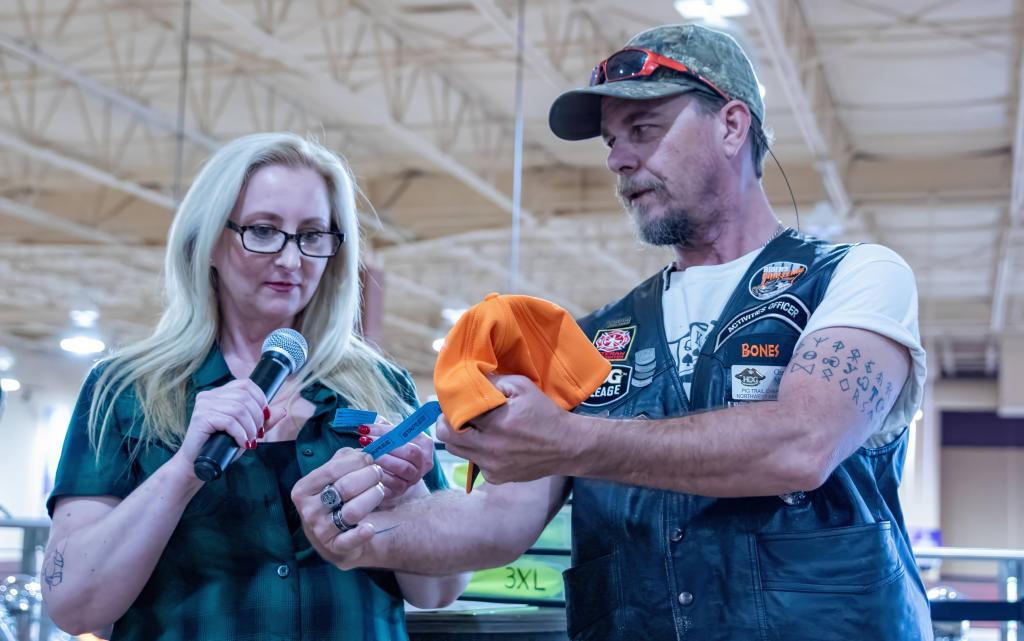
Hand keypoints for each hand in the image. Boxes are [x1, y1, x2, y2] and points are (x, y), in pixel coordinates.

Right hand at [172, 379, 267, 472]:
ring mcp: (203, 405)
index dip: (260, 398)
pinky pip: (229, 421)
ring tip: (250, 440)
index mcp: (219, 393)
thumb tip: (282, 411)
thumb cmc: (220, 446)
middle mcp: (209, 395)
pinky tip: (242, 442)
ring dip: (250, 427)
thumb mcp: (246, 431)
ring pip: (238, 409)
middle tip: (257, 433)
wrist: (197, 463)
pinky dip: (240, 433)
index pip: (245, 384)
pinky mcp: (200, 418)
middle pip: (244, 397)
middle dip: (257, 417)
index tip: (265, 416)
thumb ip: (263, 421)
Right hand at [291, 448, 385, 568]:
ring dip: (373, 497)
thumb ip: (345, 459)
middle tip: (378, 474)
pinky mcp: (335, 548)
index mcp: (304, 489)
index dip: (357, 461)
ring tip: (379, 491)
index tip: (371, 458)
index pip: (332, 469)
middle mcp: (308, 510)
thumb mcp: (333, 476)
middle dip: (369, 476)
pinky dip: (363, 533)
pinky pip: (350, 540)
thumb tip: (364, 450)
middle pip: (346, 488)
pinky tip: (370, 527)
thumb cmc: (334, 498)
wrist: (333, 537)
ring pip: (353, 511)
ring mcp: (320, 530)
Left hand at [362, 419, 434, 505]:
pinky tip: (366, 469)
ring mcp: (414, 478)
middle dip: (387, 445)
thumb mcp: (393, 438)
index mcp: (424, 444)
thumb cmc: (394, 452)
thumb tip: (370, 419)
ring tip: (365, 453)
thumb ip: (385, 427)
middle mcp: (423, 462)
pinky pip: (392, 483)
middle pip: (410, 452)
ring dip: (382, 459)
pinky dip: (379, 475)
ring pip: (403, 468)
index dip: (385, 430)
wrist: (397, 478)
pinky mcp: (402, 490)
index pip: (407, 433)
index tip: (365, 427)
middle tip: (365, 440)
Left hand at [435, 375, 575, 483]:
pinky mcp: (496, 478)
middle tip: (457, 415)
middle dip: (447, 424)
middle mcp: (489, 448)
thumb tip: (469, 379)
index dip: (451, 405)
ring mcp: (491, 467)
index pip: (455, 414)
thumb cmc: (544, 413)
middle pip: (447, 438)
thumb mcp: (522, 387)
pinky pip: (475, 463)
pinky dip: (478, 452)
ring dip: (461, 439)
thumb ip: (493, 382)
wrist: (567, 446)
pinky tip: (494, 443)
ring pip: (458, 452)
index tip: (454, 400)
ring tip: (474, 428)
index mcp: (495, 423)